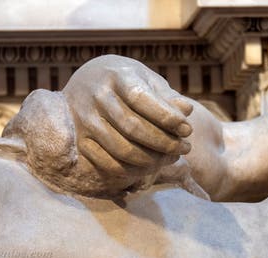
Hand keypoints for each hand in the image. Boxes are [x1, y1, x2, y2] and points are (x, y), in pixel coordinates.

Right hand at [62, 55, 192, 180]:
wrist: (87, 83)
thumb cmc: (125, 81)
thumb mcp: (146, 79)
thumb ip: (165, 95)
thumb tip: (187, 111)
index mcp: (116, 75)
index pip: (141, 98)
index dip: (167, 117)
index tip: (187, 129)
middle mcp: (97, 96)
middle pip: (132, 127)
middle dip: (164, 142)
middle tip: (186, 148)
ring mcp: (85, 119)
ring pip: (121, 149)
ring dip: (152, 160)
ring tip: (173, 157)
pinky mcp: (80, 139)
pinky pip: (107, 163)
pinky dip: (132, 171)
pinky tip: (151, 167)